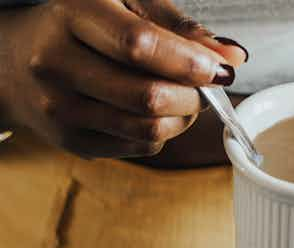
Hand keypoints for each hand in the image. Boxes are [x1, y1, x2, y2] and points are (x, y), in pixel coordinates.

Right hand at [0, 0, 246, 158]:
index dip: (189, 62)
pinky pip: (140, 148)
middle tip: (205, 85)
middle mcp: (57, 63)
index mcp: (73, 14)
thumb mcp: (126, 6)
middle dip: (194, 96)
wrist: (16, 62)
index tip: (220, 69)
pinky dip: (163, 134)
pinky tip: (154, 113)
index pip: (138, 45)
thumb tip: (233, 56)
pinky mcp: (72, 142)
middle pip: (148, 97)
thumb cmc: (82, 26)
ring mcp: (61, 109)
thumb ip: (179, 27)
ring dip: (183, 118)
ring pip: (148, 129)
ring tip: (184, 99)